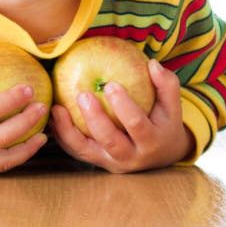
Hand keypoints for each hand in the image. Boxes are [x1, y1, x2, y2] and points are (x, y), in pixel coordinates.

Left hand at [49, 59, 193, 172]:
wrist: (161, 157)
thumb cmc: (164, 123)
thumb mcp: (172, 106)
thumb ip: (166, 84)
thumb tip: (153, 64)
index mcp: (151, 141)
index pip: (137, 125)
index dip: (124, 106)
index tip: (111, 84)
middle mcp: (131, 157)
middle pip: (110, 141)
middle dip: (95, 119)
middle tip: (82, 94)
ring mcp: (111, 163)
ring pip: (85, 152)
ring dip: (68, 131)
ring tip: (57, 108)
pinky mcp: (96, 162)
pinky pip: (75, 151)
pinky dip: (62, 136)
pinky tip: (53, 116)